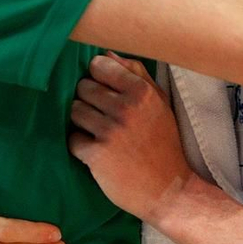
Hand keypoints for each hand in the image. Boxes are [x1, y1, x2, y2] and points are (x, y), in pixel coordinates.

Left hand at [68, 54, 192, 221]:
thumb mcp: (159, 103)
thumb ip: (136, 74)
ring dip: (83, 122)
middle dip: (90, 100)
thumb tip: (107, 53)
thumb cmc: (164, 143)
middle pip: (83, 87)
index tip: (105, 91)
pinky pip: (72, 138)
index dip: (98, 78)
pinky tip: (96, 152)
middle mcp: (125, 108)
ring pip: (74, 110)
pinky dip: (81, 145)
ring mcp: (110, 132)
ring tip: (100, 133)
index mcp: (141, 92)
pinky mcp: (96, 155)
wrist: (169, 190)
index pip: (98, 65)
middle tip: (105, 116)